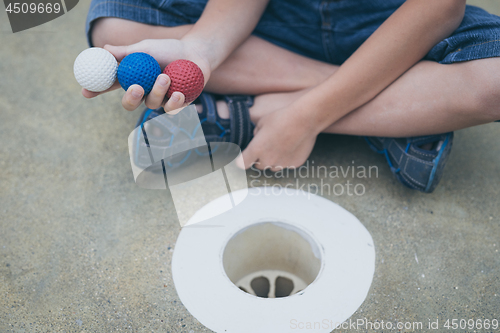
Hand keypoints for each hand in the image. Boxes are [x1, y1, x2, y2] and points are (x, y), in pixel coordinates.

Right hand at [81, 39, 211, 111]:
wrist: (196, 53)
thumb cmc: (169, 49)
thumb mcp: (146, 48)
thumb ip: (127, 52)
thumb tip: (104, 50)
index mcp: (132, 78)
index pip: (111, 86)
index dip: (97, 90)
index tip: (86, 91)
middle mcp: (144, 92)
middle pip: (129, 103)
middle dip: (130, 99)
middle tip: (136, 87)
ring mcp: (160, 100)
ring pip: (152, 104)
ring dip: (157, 92)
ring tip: (165, 76)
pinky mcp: (177, 105)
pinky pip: (171, 109)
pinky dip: (174, 102)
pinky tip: (179, 93)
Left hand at [240, 105, 318, 170]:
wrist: (305, 120)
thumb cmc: (282, 118)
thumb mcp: (262, 122)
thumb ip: (256, 133)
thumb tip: (257, 138)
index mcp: (256, 149)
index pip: (242, 163)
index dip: (241, 160)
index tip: (243, 158)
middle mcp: (268, 160)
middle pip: (258, 166)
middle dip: (260, 158)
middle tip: (267, 146)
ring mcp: (282, 163)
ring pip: (273, 167)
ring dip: (273, 160)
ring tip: (280, 146)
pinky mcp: (294, 164)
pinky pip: (287, 164)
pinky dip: (287, 159)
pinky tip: (292, 147)